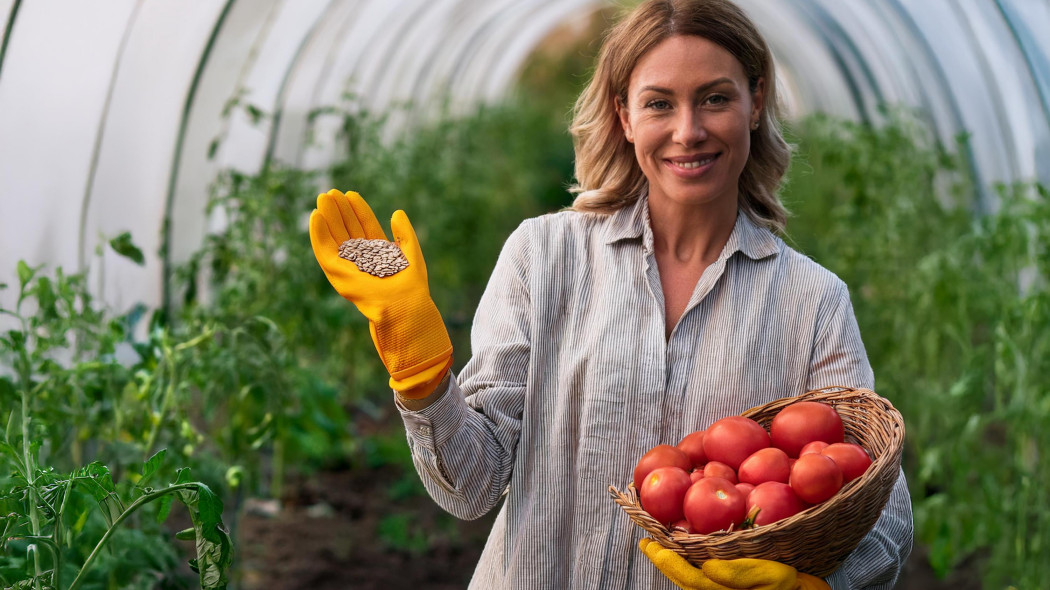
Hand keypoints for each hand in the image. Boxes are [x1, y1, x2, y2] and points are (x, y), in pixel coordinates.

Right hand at [309, 189, 451, 397]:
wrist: (404, 304)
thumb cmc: (412, 286)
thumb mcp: (411, 253)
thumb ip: (405, 233)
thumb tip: (397, 212)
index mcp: (376, 254)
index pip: (364, 227)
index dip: (358, 210)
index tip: (351, 194)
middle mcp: (360, 259)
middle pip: (346, 229)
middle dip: (339, 210)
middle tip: (331, 192)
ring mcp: (347, 266)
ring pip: (333, 237)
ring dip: (327, 218)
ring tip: (323, 198)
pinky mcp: (336, 273)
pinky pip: (323, 250)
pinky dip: (318, 233)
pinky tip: (316, 216)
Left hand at [639, 539, 829, 589]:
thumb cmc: (798, 589)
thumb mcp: (778, 578)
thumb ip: (740, 575)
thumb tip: (707, 566)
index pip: (689, 578)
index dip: (667, 561)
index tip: (650, 543)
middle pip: (685, 582)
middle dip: (665, 562)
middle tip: (648, 544)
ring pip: (693, 584)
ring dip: (675, 566)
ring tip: (661, 549)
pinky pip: (705, 583)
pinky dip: (691, 569)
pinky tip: (690, 557)